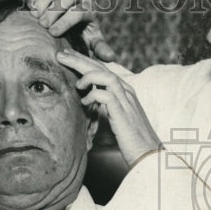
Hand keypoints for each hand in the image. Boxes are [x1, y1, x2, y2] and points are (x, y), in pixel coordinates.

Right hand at [29, 0, 116, 61]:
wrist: (66, 27)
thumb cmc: (79, 37)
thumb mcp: (90, 43)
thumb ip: (99, 48)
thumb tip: (111, 58)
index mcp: (90, 9)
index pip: (80, 11)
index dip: (66, 21)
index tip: (53, 33)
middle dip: (55, 11)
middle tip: (43, 25)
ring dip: (45, 2)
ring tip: (36, 17)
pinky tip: (31, 9)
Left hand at [55, 49, 161, 166]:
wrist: (149, 155)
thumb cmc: (132, 141)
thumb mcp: (116, 121)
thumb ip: (104, 110)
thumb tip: (85, 109)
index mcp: (125, 92)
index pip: (103, 69)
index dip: (85, 62)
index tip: (68, 58)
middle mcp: (127, 92)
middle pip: (102, 67)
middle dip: (80, 59)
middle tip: (61, 54)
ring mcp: (126, 101)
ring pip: (105, 76)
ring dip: (86, 74)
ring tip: (75, 82)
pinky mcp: (123, 112)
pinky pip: (105, 95)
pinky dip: (92, 96)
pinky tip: (85, 102)